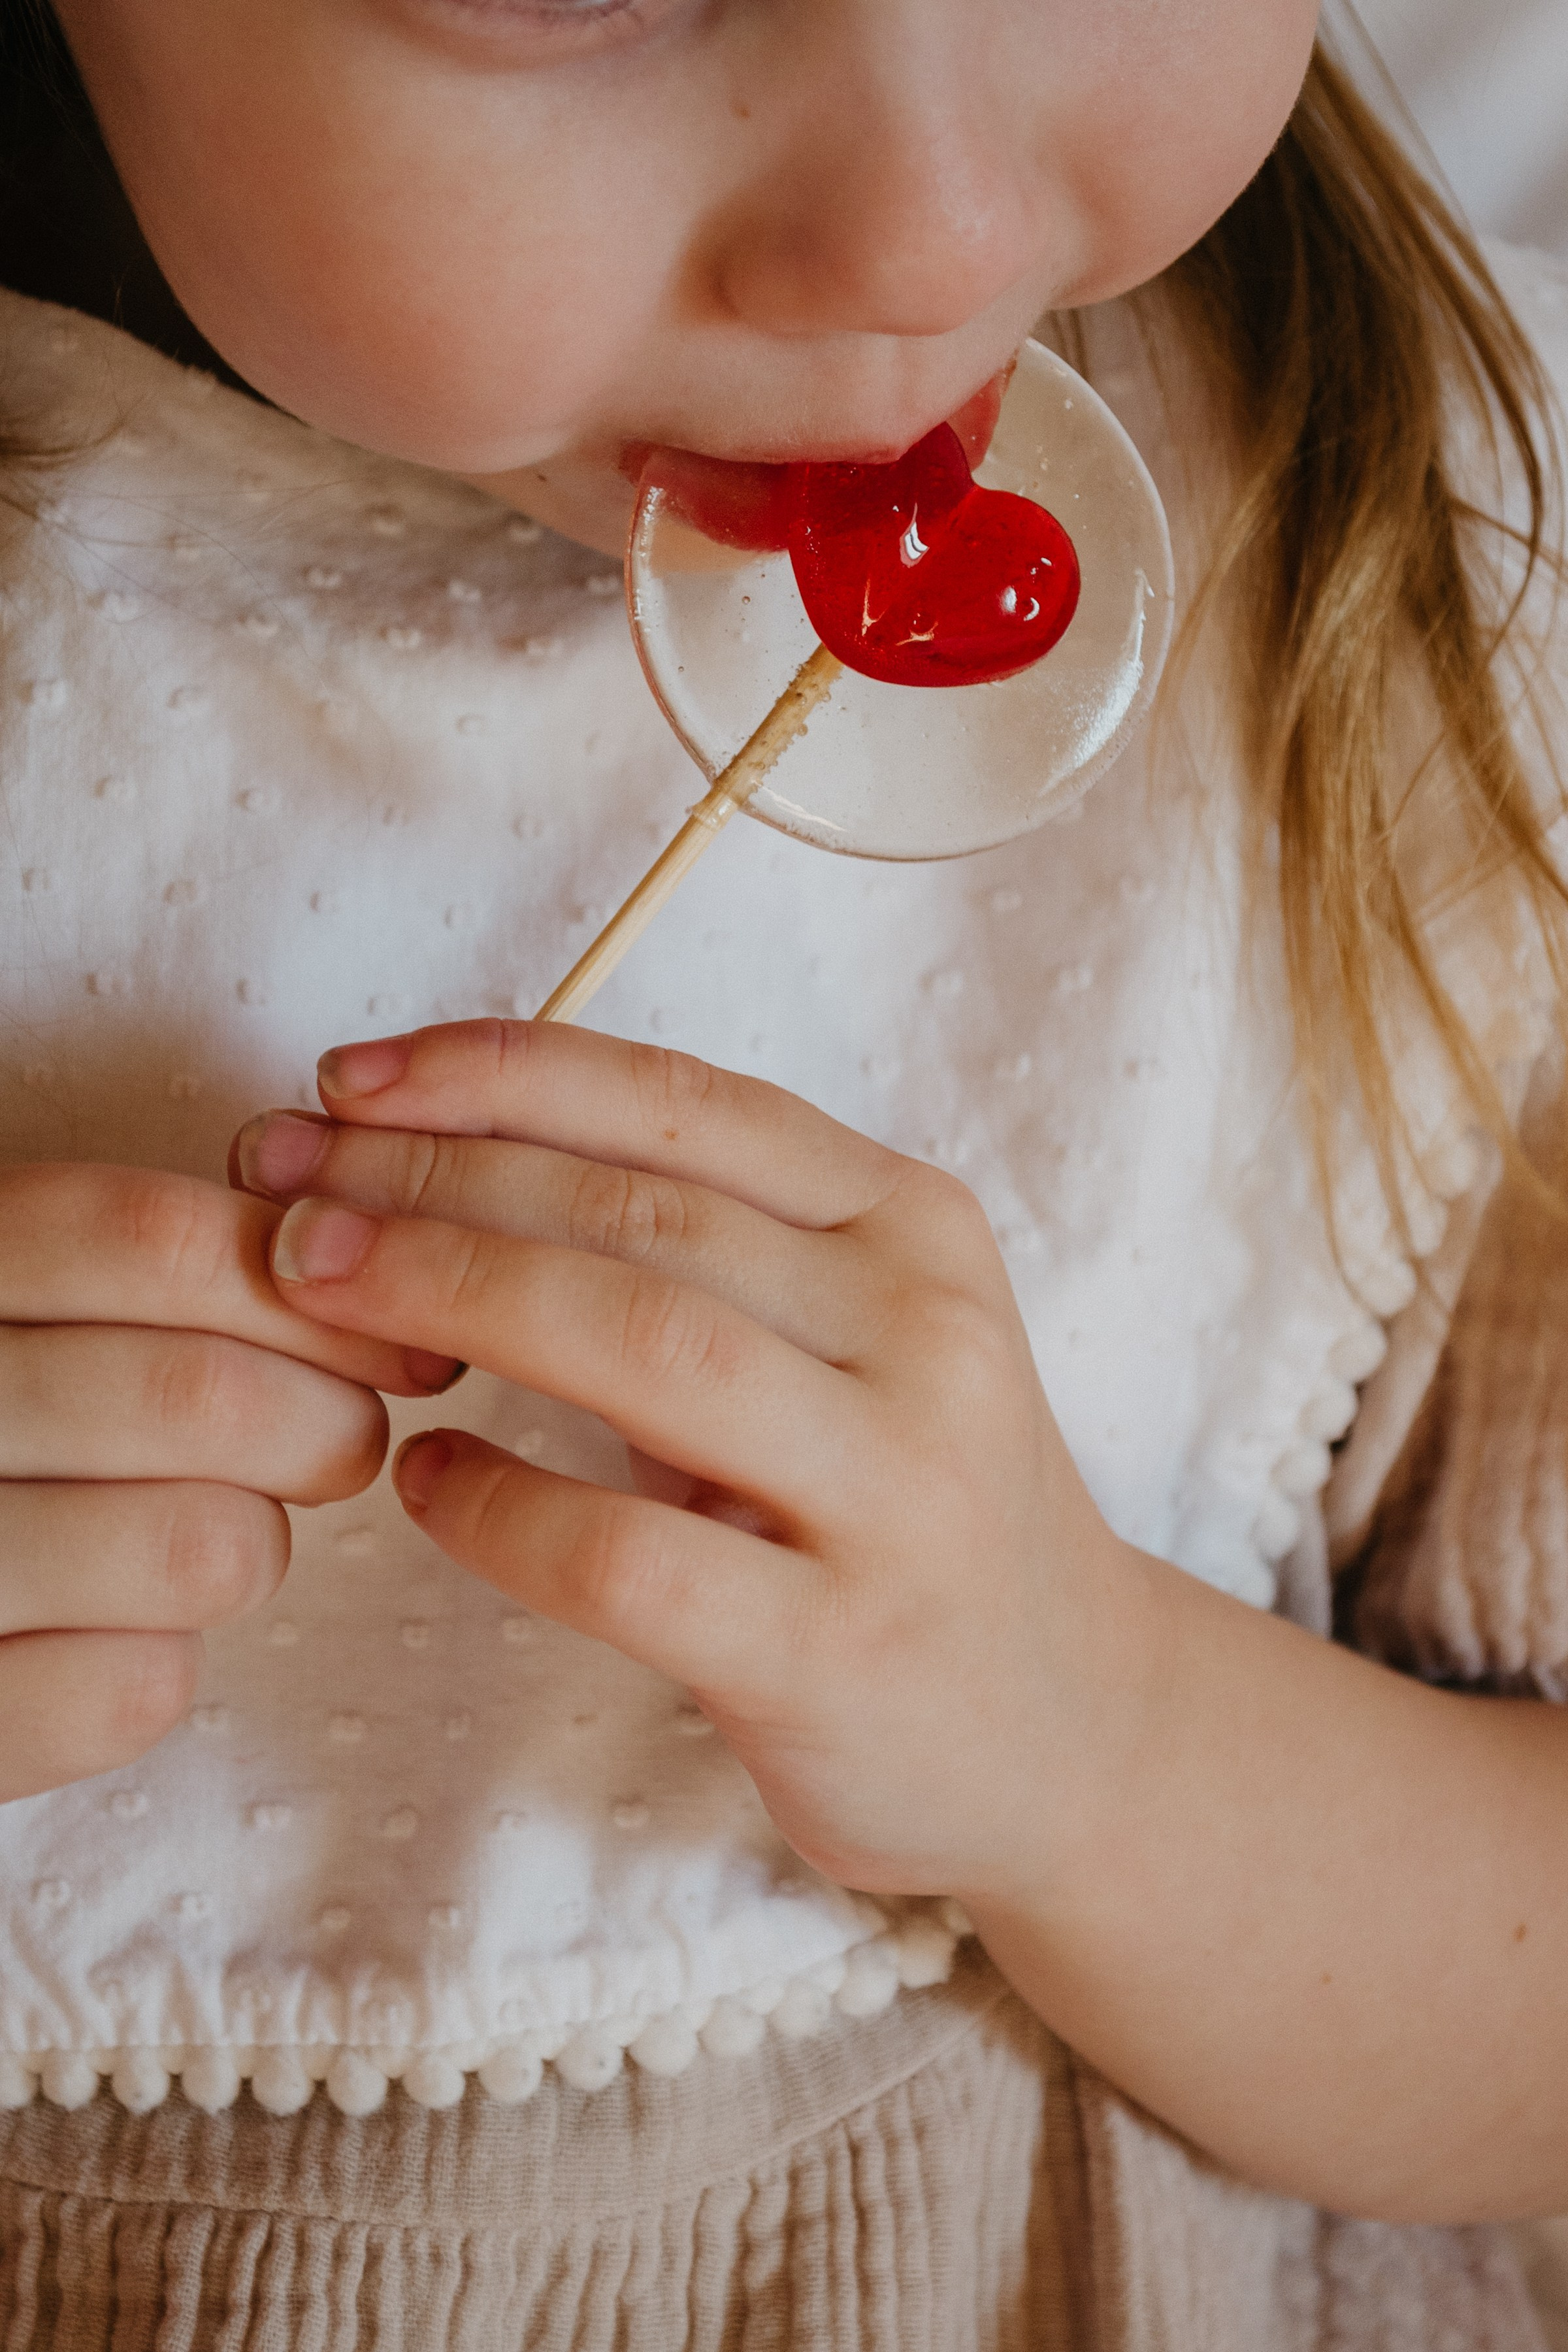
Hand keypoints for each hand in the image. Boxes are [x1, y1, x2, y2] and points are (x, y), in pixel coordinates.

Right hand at [0, 1161, 462, 1802]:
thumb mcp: (15, 1301)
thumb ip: (134, 1267)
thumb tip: (359, 1260)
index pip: (153, 1240)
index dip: (305, 1284)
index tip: (395, 1334)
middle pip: (201, 1393)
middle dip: (325, 1424)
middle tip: (335, 1443)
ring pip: (204, 1547)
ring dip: (252, 1542)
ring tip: (212, 1528)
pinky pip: (136, 1687)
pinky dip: (162, 1659)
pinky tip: (116, 1626)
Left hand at [238, 1025, 1567, 2227]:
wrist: (1071, 1720)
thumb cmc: (912, 1499)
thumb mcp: (859, 1331)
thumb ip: (704, 1245)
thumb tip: (434, 1158)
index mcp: (914, 1225)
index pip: (685, 1103)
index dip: (503, 1071)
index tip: (352, 1075)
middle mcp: (922, 1332)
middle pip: (643, 1210)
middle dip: (438, 1176)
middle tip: (282, 1179)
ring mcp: (896, 1492)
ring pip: (646, 1345)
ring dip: (455, 1291)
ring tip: (315, 1282)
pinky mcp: (842, 1649)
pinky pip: (631, 1555)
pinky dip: (501, 1506)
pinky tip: (422, 1481)